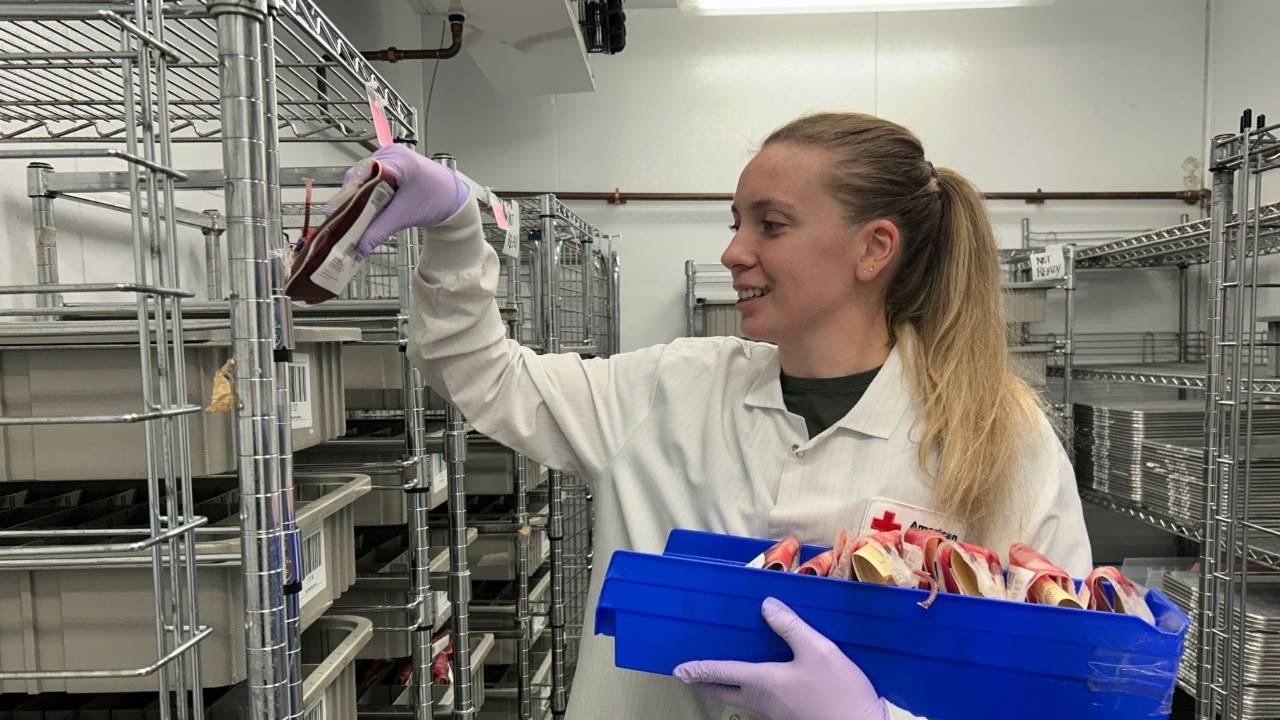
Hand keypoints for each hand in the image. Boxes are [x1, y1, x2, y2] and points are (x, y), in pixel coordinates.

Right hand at [335, 144, 470, 257]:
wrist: (453, 198)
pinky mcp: (390, 167)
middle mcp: (391, 154)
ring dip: (358, 197)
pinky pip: (371, 179)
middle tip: (341, 218)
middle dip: (351, 198)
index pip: (364, 173)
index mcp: (398, 160)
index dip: (349, 193)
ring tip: (351, 216)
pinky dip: (367, 194)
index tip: (338, 211)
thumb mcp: (405, 216)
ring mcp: (390, 158)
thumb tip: (358, 247)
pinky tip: (364, 208)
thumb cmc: (437, 199)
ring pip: (364, 178)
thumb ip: (380, 231)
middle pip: (360, 175)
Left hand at [674, 597, 886, 719]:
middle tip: (693, 676)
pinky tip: (767, 679)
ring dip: (731, 686)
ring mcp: (777, 712)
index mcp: (763, 681)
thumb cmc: (838, 693)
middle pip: (726, 691)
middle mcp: (763, 699)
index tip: (678, 669)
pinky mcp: (792, 716)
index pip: (722, 672)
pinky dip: (754, 689)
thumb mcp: (818, 651)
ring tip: (727, 672)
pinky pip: (764, 700)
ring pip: (745, 698)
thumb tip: (766, 605)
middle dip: (707, 683)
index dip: (699, 669)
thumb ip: (791, 627)